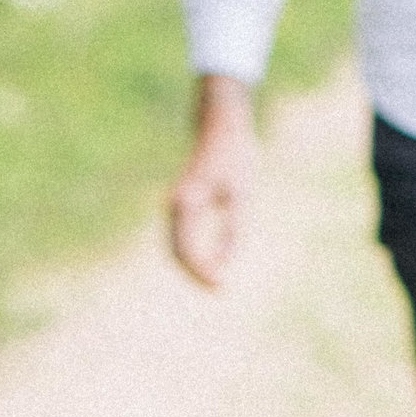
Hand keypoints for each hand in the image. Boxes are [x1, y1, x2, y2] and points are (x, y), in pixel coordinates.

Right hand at [168, 75, 255, 285]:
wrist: (221, 124)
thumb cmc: (234, 155)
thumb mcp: (241, 196)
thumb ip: (233, 231)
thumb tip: (224, 265)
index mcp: (186, 201)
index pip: (186, 249)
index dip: (202, 272)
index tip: (222, 287)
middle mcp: (174, 205)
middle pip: (177, 253)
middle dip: (197, 275)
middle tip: (220, 291)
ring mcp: (174, 205)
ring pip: (176, 248)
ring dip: (194, 268)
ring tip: (217, 284)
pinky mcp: (180, 206)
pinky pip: (180, 239)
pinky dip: (193, 256)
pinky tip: (211, 267)